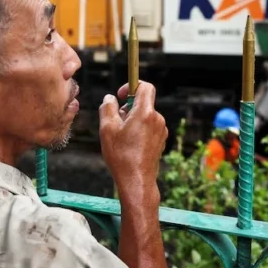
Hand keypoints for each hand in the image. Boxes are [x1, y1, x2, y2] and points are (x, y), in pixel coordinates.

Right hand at [98, 81, 167, 196]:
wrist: (136, 181)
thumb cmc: (121, 156)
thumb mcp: (107, 129)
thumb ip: (107, 108)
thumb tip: (110, 98)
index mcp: (145, 113)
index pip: (145, 87)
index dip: (132, 86)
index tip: (121, 95)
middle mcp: (157, 119)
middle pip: (143, 103)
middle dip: (128, 107)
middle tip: (115, 121)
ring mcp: (161, 131)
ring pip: (145, 116)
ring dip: (133, 120)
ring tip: (121, 136)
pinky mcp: (161, 141)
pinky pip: (149, 128)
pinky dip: (139, 130)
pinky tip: (129, 144)